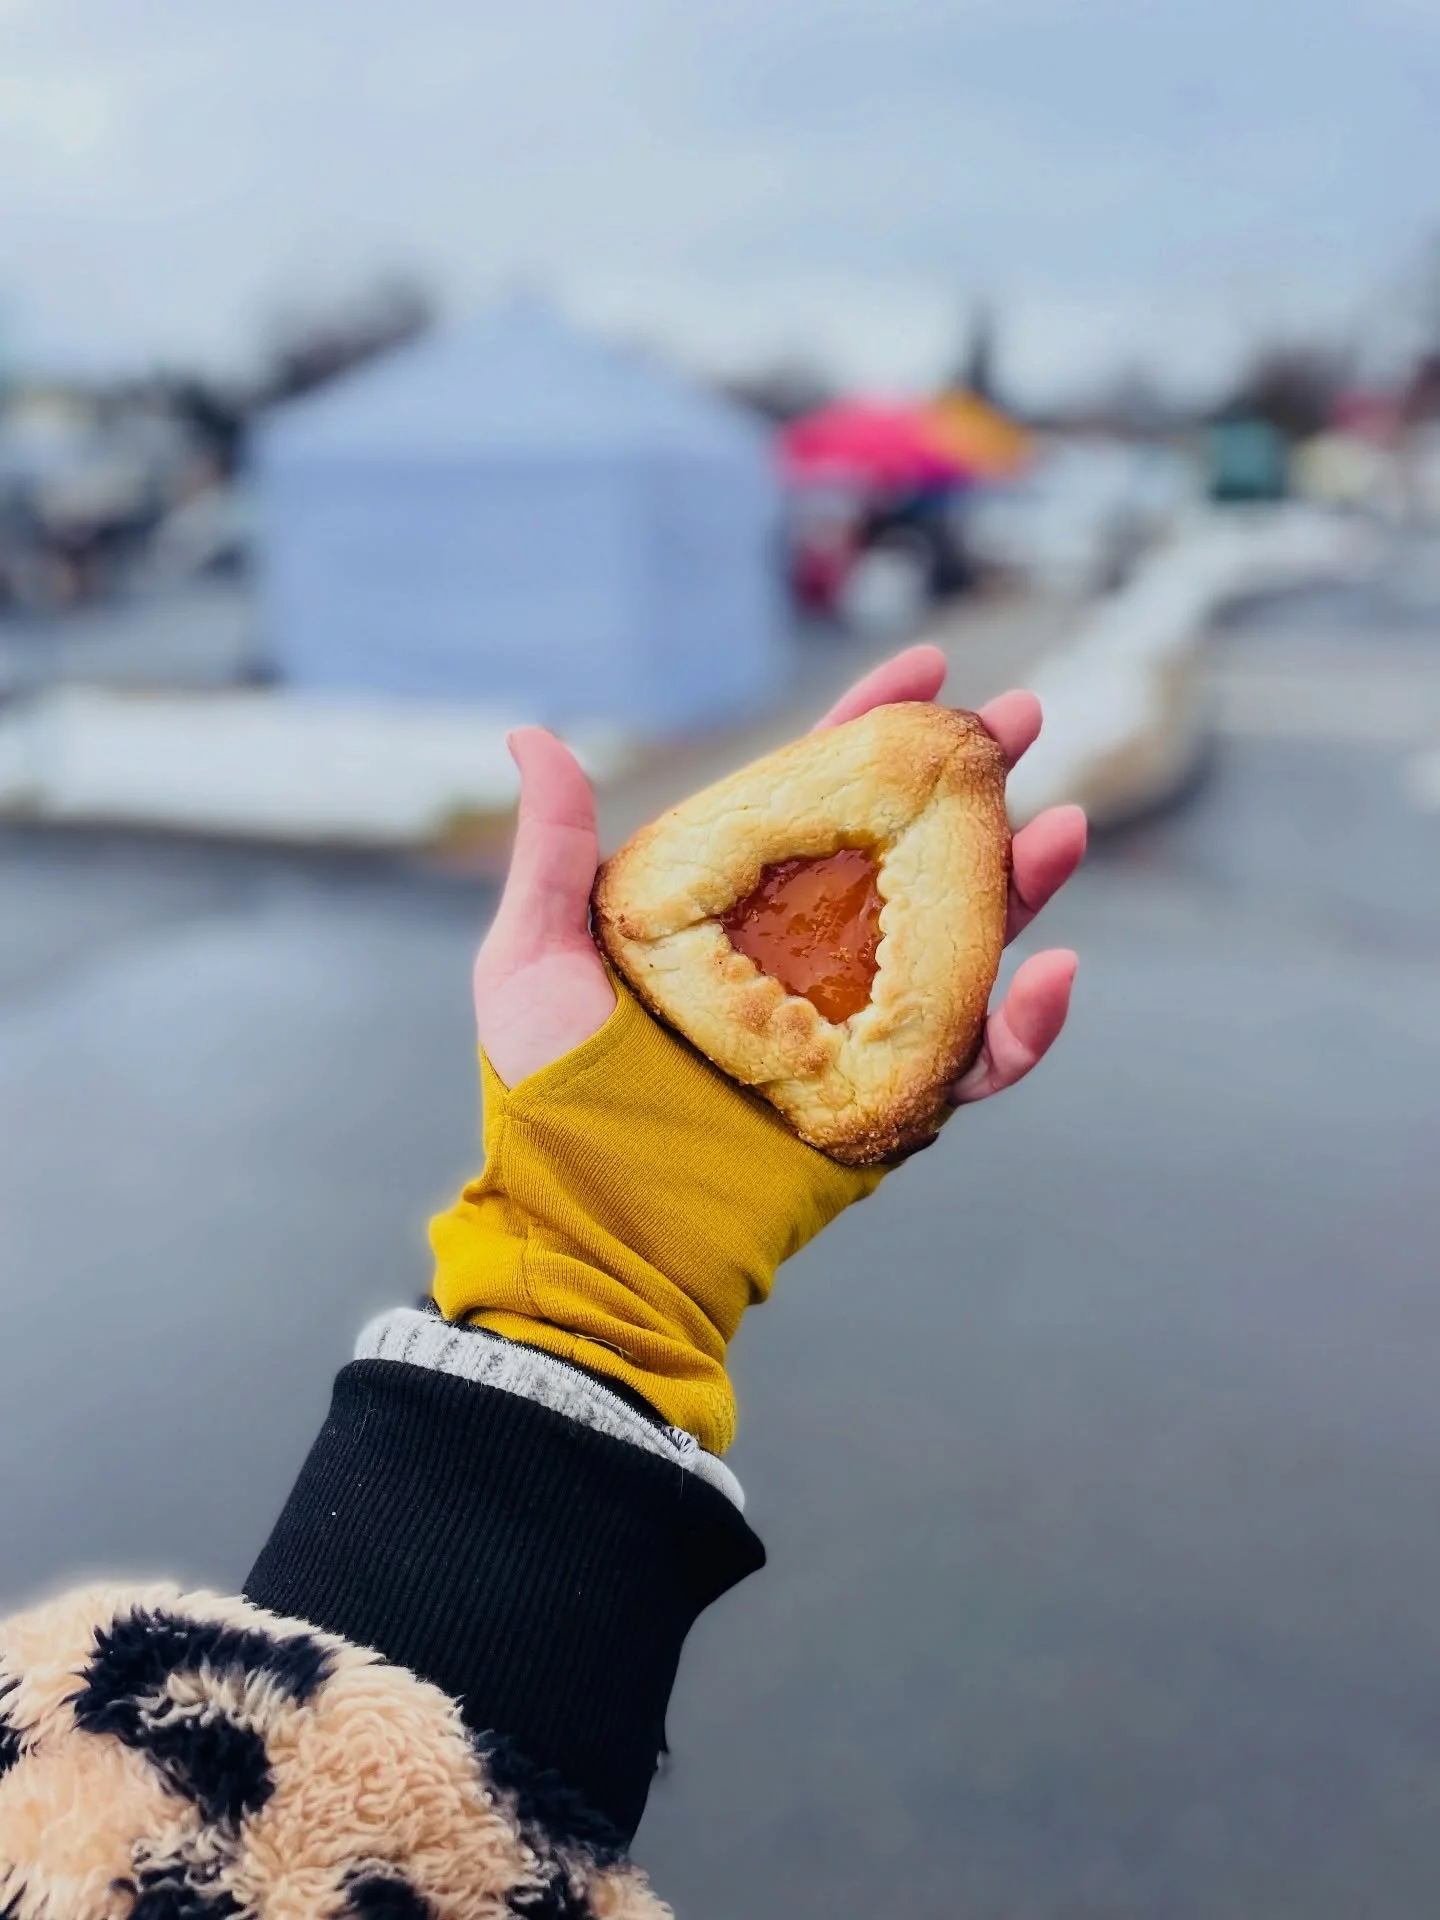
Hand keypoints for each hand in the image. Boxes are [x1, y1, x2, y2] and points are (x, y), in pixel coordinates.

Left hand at [473, 644, 1085, 1101]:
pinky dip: (1027, 1024)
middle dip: (976, 784)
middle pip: (911, 851)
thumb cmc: (550, 1099)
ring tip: (1066, 826)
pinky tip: (1052, 970)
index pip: (818, 795)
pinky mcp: (887, 1106)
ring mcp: (853, 1027)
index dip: (872, 726)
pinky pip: (975, 1060)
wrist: (591, 1230)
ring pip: (962, 939)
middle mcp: (806, 955)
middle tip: (1028, 718)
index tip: (927, 665)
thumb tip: (531, 736)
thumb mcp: (535, 962)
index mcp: (738, 906)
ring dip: (1022, 882)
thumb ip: (554, 855)